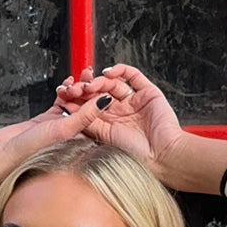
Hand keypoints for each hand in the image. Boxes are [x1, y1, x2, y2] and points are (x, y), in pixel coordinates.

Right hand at [0, 88, 108, 172]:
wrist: (4, 153)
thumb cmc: (31, 151)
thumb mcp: (63, 130)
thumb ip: (85, 115)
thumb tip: (105, 101)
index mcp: (80, 141)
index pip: (96, 117)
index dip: (100, 99)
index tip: (104, 85)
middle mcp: (72, 134)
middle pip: (85, 108)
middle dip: (88, 91)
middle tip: (90, 77)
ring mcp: (59, 126)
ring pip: (73, 103)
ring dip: (76, 90)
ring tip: (79, 78)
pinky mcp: (47, 120)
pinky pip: (60, 102)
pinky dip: (63, 92)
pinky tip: (67, 84)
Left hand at [57, 65, 184, 180]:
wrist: (161, 155)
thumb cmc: (136, 154)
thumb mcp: (102, 137)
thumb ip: (87, 120)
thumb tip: (71, 107)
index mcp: (109, 123)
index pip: (89, 104)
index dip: (77, 97)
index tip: (65, 93)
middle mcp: (120, 111)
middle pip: (99, 91)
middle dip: (86, 87)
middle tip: (76, 87)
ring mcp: (134, 101)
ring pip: (113, 83)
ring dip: (100, 80)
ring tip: (91, 84)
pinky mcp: (148, 93)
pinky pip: (133, 76)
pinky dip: (120, 70)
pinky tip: (109, 73)